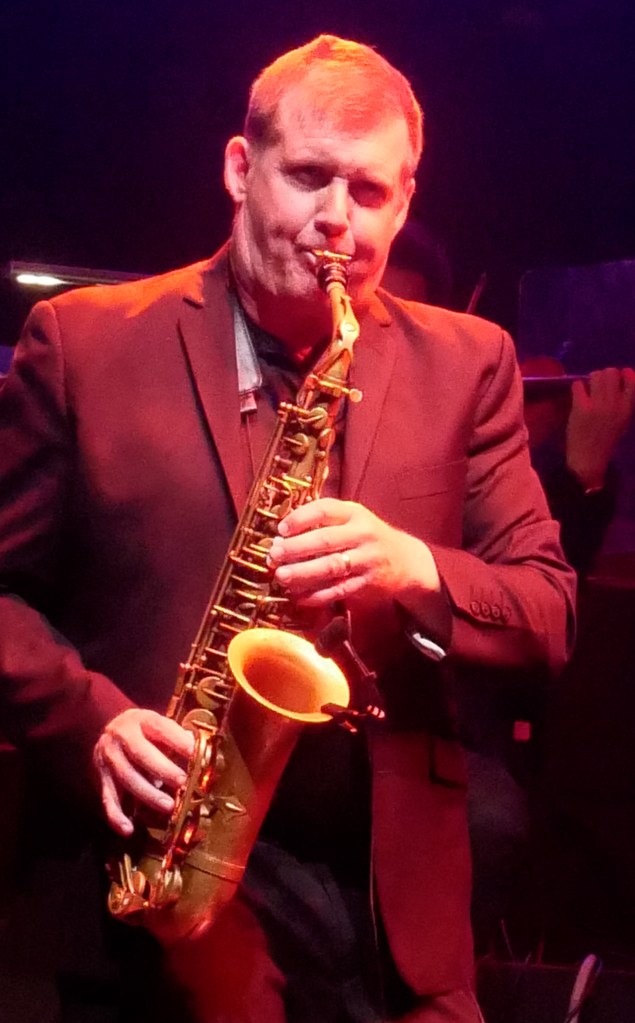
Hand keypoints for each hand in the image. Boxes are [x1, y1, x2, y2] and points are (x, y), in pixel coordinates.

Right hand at [93, 708, 193, 836]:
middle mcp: (121, 737)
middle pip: (141, 754)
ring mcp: (108, 758)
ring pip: (126, 777)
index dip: (177, 740)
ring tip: (168, 806)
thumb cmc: (143, 731)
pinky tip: (129, 829)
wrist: (107, 729)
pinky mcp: (100, 778)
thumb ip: (176, 738)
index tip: (194, 753)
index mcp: (141, 720)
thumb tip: (199, 751)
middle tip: (182, 782)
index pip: (160, 728)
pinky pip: (108, 798)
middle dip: (163, 769)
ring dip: (148, 794)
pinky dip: (116, 816)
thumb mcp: (158, 726)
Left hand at [268, 497, 439, 608]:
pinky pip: (339, 590)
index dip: (301, 518)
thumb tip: (283, 533)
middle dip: (296, 548)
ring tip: (281, 576)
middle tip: (273, 555)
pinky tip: (299, 596)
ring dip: (303, 573)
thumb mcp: (353, 520)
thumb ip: (324, 522)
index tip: (281, 528)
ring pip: (331, 567)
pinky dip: (317, 595)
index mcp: (355, 513)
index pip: (325, 510)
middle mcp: (363, 534)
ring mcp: (367, 560)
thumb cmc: (368, 537)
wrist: (406, 560)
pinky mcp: (368, 584)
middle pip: (325, 540)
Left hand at [566, 367, 634, 489]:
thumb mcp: (623, 421)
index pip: (631, 378)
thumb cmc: (605, 441)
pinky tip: (578, 397)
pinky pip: (578, 384)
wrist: (588, 460)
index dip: (623, 374)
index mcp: (627, 408)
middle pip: (611, 371)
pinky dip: (577, 388)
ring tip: (588, 391)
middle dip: (604, 376)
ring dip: (590, 380)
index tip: (616, 380)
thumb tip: (621, 378)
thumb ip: (624, 401)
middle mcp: (615, 403)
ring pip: (595, 375)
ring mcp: (597, 404)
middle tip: (598, 386)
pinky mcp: (580, 407)